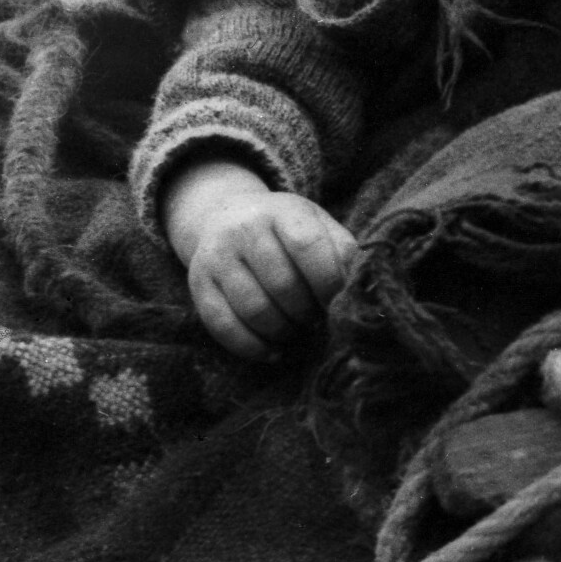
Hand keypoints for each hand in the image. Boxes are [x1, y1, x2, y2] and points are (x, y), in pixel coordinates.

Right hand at [160, 158, 357, 361]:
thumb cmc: (288, 232)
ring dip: (284, 331)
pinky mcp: (198, 284)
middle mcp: (243, 228)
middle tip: (316, 318)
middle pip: (283, 286)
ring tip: (296, 328)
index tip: (336, 302)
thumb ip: (344, 254)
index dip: (328, 284)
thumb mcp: (319, 227)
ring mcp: (216, 256)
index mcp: (283, 210)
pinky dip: (254, 347)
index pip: (309, 247)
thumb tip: (361, 294)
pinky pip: (225, 327)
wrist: (226, 217)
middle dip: (307, 312)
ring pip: (256, 311)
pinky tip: (273, 351)